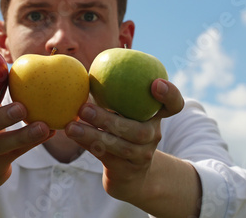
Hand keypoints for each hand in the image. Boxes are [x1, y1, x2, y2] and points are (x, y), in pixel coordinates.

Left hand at [64, 79, 183, 201]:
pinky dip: (87, 144)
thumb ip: (115, 92)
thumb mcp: (125, 111)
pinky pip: (106, 156)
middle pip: (139, 130)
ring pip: (120, 146)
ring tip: (72, 126)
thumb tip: (88, 70)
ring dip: (92, 135)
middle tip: (84, 108)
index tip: (155, 83)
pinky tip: (72, 134)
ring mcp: (142, 155)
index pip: (174, 104)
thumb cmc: (121, 129)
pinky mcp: (127, 170)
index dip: (169, 94)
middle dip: (108, 119)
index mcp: (155, 115)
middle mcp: (153, 135)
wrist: (130, 174)